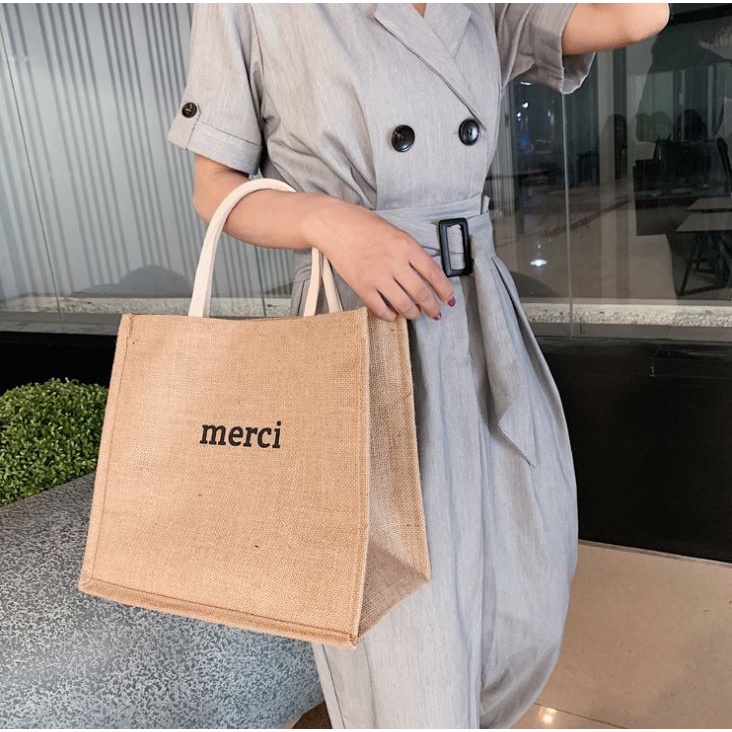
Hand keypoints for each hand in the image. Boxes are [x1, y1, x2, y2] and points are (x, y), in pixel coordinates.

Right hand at [301, 194, 455, 321]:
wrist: (334, 225)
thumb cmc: (364, 226)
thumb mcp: (395, 233)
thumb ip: (411, 254)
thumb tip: (427, 276)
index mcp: (406, 246)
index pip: (434, 273)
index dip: (444, 290)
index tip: (448, 300)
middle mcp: (394, 262)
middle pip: (421, 293)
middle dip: (432, 307)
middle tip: (435, 313)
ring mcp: (377, 276)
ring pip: (403, 305)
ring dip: (413, 314)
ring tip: (414, 314)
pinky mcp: (361, 286)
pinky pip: (380, 309)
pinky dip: (390, 316)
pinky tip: (393, 314)